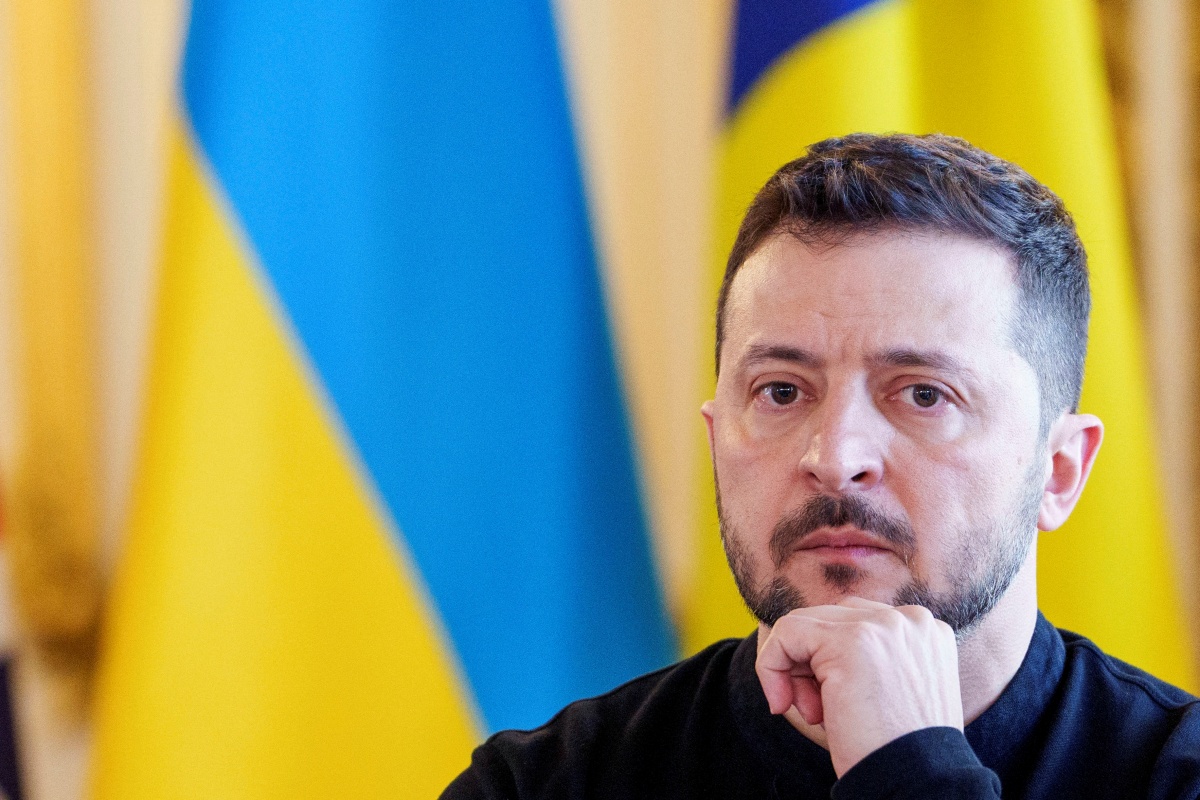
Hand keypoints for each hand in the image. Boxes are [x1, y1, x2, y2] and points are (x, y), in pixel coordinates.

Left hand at [755, 596, 963, 776]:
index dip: (829, 662)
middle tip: (815, 712)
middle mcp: (910, 620)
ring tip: (814, 714)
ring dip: (794, 672)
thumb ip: (867, 659)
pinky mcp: (851, 640)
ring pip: (805, 625)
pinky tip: (781, 703)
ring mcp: (883, 626)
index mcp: (925, 631)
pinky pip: (787, 633)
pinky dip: (771, 666)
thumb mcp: (890, 692)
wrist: (916, 783)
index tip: (830, 704)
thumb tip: (809, 648)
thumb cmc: (896, 748)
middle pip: (830, 620)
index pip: (855, 623)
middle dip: (810, 666)